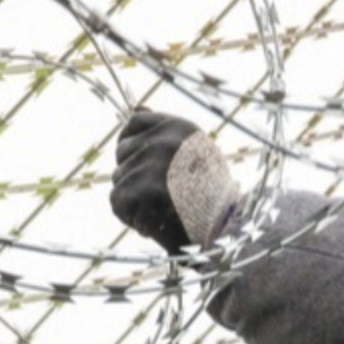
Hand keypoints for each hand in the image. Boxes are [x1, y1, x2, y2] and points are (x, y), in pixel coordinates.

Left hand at [110, 111, 239, 254]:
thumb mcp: (196, 155)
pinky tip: (153, 224)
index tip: (134, 161)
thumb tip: (137, 107)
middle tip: (158, 196)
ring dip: (134, 200)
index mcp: (181, 128)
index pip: (133, 123)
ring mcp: (152, 163)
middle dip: (133, 175)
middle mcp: (165, 140)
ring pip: (119, 180)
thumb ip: (166, 134)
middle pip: (122, 153)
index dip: (129, 143)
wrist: (226, 235)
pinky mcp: (142, 189)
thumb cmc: (213, 201)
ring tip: (162, 212)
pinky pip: (118, 201)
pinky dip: (130, 217)